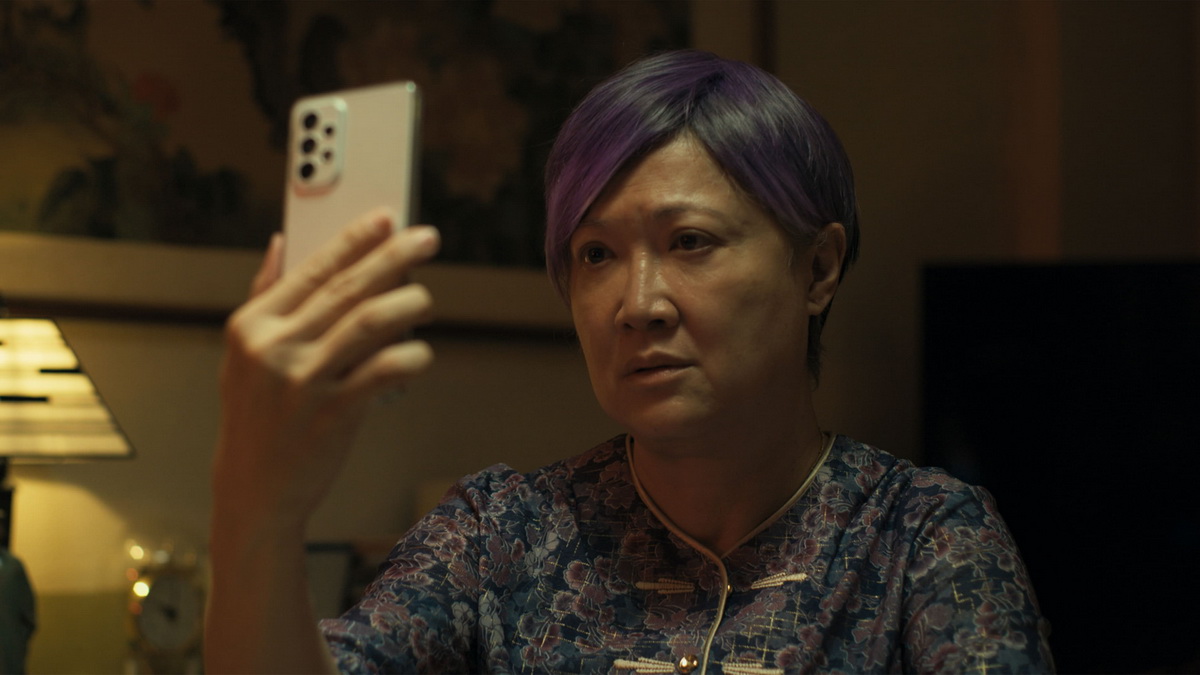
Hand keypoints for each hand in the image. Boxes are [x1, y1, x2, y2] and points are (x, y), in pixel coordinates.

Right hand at [212, 209, 438, 535]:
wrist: (255, 490)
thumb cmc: (257, 418)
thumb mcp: (243, 356)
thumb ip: (264, 295)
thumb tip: (281, 241)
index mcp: (252, 325)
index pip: (311, 268)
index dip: (353, 239)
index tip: (386, 216)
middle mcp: (274, 347)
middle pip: (345, 288)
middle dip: (392, 257)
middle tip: (427, 237)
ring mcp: (302, 380)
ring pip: (367, 323)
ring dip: (407, 302)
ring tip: (427, 296)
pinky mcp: (331, 413)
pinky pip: (382, 372)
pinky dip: (409, 357)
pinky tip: (423, 354)